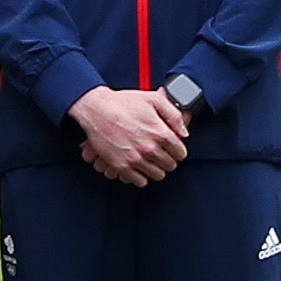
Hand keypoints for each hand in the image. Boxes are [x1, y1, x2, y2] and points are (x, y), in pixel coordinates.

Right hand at [68, 85, 189, 186]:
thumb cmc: (122, 103)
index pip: (180, 153)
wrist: (96, 109)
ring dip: (156, 168)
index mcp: (159, 133)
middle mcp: (149, 148)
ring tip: (151, 160)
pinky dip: (141, 176)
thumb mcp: (153, 100)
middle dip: (168, 159)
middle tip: (162, 153)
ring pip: (157, 175)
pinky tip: (139, 166)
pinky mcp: (121, 166)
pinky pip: (140, 181)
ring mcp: (135, 159)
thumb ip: (174, 115)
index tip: (173, 148)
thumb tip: (184, 132)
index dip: (178, 150)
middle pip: (170, 165)